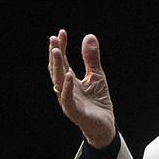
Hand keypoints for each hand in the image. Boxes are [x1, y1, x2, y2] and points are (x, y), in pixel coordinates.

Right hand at [48, 29, 116, 147]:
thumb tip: (89, 36)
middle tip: (53, 39)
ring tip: (56, 51)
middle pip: (57, 70)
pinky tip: (69, 74)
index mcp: (70, 81)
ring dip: (57, 67)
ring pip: (58, 82)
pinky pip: (67, 98)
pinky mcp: (74, 111)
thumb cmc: (98, 101)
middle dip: (54, 54)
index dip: (60, 47)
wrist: (105, 126)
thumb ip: (91, 59)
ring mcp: (68, 100)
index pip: (62, 61)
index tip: (61, 32)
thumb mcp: (97, 76)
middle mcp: (65, 89)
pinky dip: (67, 86)